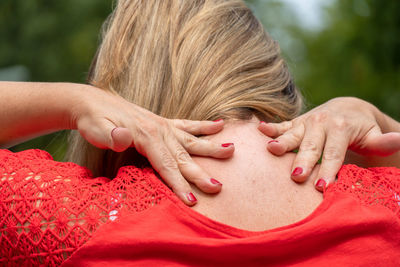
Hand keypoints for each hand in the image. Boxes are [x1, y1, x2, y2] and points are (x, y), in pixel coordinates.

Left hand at [71, 85, 233, 204]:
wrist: (92, 102)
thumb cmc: (94, 120)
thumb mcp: (96, 129)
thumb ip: (111, 136)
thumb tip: (124, 136)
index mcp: (146, 135)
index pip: (166, 165)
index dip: (179, 184)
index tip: (192, 200)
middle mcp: (160, 130)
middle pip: (184, 156)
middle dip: (201, 174)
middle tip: (218, 187)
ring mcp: (163, 125)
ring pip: (192, 140)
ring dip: (211, 147)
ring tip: (231, 150)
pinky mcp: (163, 122)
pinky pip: (188, 124)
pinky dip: (204, 126)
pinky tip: (219, 125)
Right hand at [258, 97, 399, 190]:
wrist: (347, 109)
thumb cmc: (362, 129)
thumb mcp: (374, 135)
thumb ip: (384, 141)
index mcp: (341, 127)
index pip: (334, 153)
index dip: (329, 169)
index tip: (323, 186)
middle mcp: (321, 122)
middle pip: (311, 146)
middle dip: (304, 162)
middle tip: (296, 177)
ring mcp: (306, 122)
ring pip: (293, 135)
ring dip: (282, 143)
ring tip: (271, 150)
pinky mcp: (296, 123)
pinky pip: (282, 125)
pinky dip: (270, 128)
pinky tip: (259, 129)